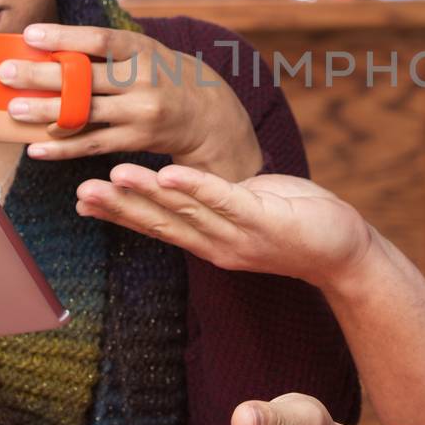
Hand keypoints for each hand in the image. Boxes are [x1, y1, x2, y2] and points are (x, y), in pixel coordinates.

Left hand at [0, 23, 263, 180]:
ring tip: (13, 109)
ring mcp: (142, 112)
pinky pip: (93, 145)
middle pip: (86, 78)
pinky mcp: (137, 140)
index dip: (64, 38)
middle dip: (42, 77)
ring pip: (86, 113)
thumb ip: (106, 50)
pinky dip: (62, 148)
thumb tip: (46, 45)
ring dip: (45, 113)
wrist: (207, 114)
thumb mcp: (144, 51)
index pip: (100, 40)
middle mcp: (145, 80)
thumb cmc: (162, 75)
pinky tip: (36, 148)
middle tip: (5, 73)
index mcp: (143, 49)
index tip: (29, 35)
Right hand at [76, 163, 373, 290]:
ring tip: (113, 174)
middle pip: (161, 222)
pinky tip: (168, 174)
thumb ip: (210, 202)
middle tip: (80, 191)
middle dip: (119, 206)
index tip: (81, 200)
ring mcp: (240, 233)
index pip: (156, 227)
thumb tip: (179, 186)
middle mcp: (217, 243)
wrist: (345, 251)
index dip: (118, 214)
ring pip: (186, 210)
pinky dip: (196, 187)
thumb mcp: (243, 212)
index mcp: (208, 241)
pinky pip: (226, 201)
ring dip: (147, 193)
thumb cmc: (292, 221)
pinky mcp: (265, 220)